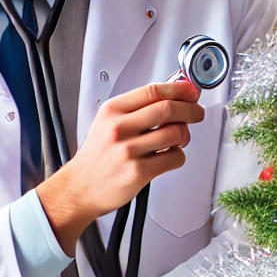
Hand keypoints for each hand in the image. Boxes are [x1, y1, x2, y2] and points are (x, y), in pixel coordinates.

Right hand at [36, 79, 203, 255]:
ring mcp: (128, 150)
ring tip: (178, 140)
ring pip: (175, 133)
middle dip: (191, 109)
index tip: (191, 92)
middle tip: (197, 113)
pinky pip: (174, 157)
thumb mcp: (108, 123)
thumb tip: (173, 97)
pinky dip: (178, 156)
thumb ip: (137, 110)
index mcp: (112, 110)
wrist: (79, 188)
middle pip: (168, 108)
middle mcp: (119, 128)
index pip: (153, 91)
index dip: (179, 89)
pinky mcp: (138, 172)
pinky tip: (168, 157)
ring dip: (184, 136)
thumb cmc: (97, 156)